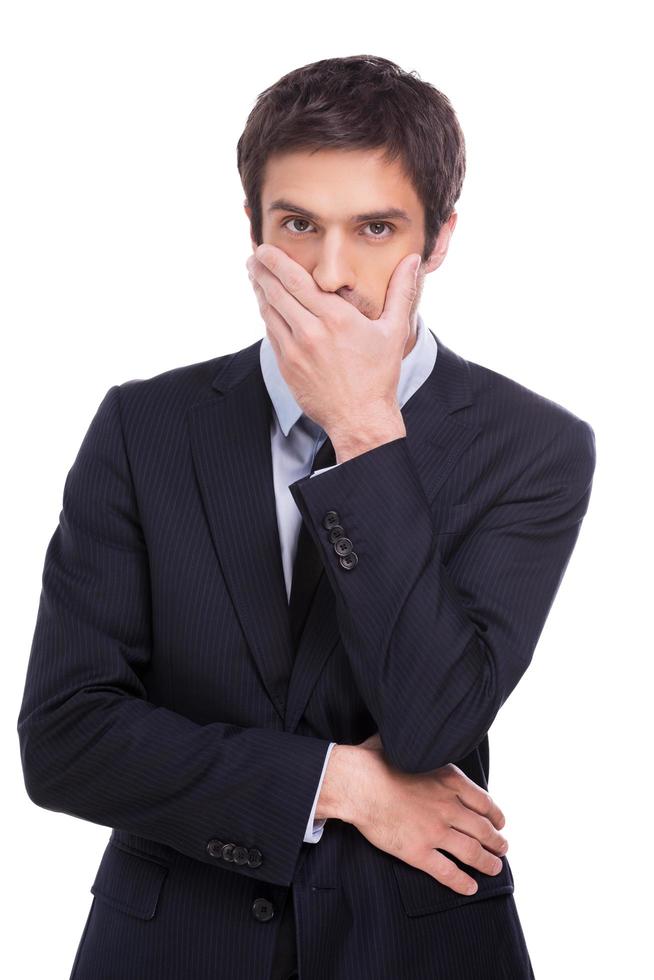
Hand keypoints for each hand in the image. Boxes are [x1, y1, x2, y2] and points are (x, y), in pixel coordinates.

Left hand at [246, 244, 419, 450]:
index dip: (275, 261)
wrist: (360, 418)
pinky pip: (271, 334)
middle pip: (275, 292)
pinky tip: (267, 307)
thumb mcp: (395, 331)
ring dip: (260, 291)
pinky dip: (267, 317)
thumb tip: (413, 260)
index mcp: (335, 318)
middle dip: (261, 271)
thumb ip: (401, 291)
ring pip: (269, 312)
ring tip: (256, 276)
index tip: (264, 248)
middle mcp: (310, 332)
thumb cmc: (379, 376)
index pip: (295, 280)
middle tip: (254, 256)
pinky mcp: (286, 367)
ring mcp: (294, 351)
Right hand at [352, 742, 508, 895]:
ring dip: (487, 862)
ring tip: (494, 868)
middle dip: (496, 842)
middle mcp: (448, 806)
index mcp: (448, 779)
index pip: (484, 801)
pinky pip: (447, 872)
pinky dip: (462, 882)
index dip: (495, 815)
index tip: (500, 822)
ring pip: (472, 852)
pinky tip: (471, 887)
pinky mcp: (418, 852)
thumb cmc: (374, 761)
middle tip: (502, 848)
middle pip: (483, 830)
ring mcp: (435, 831)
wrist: (357, 783)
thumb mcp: (406, 746)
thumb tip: (412, 737)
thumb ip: (419, 748)